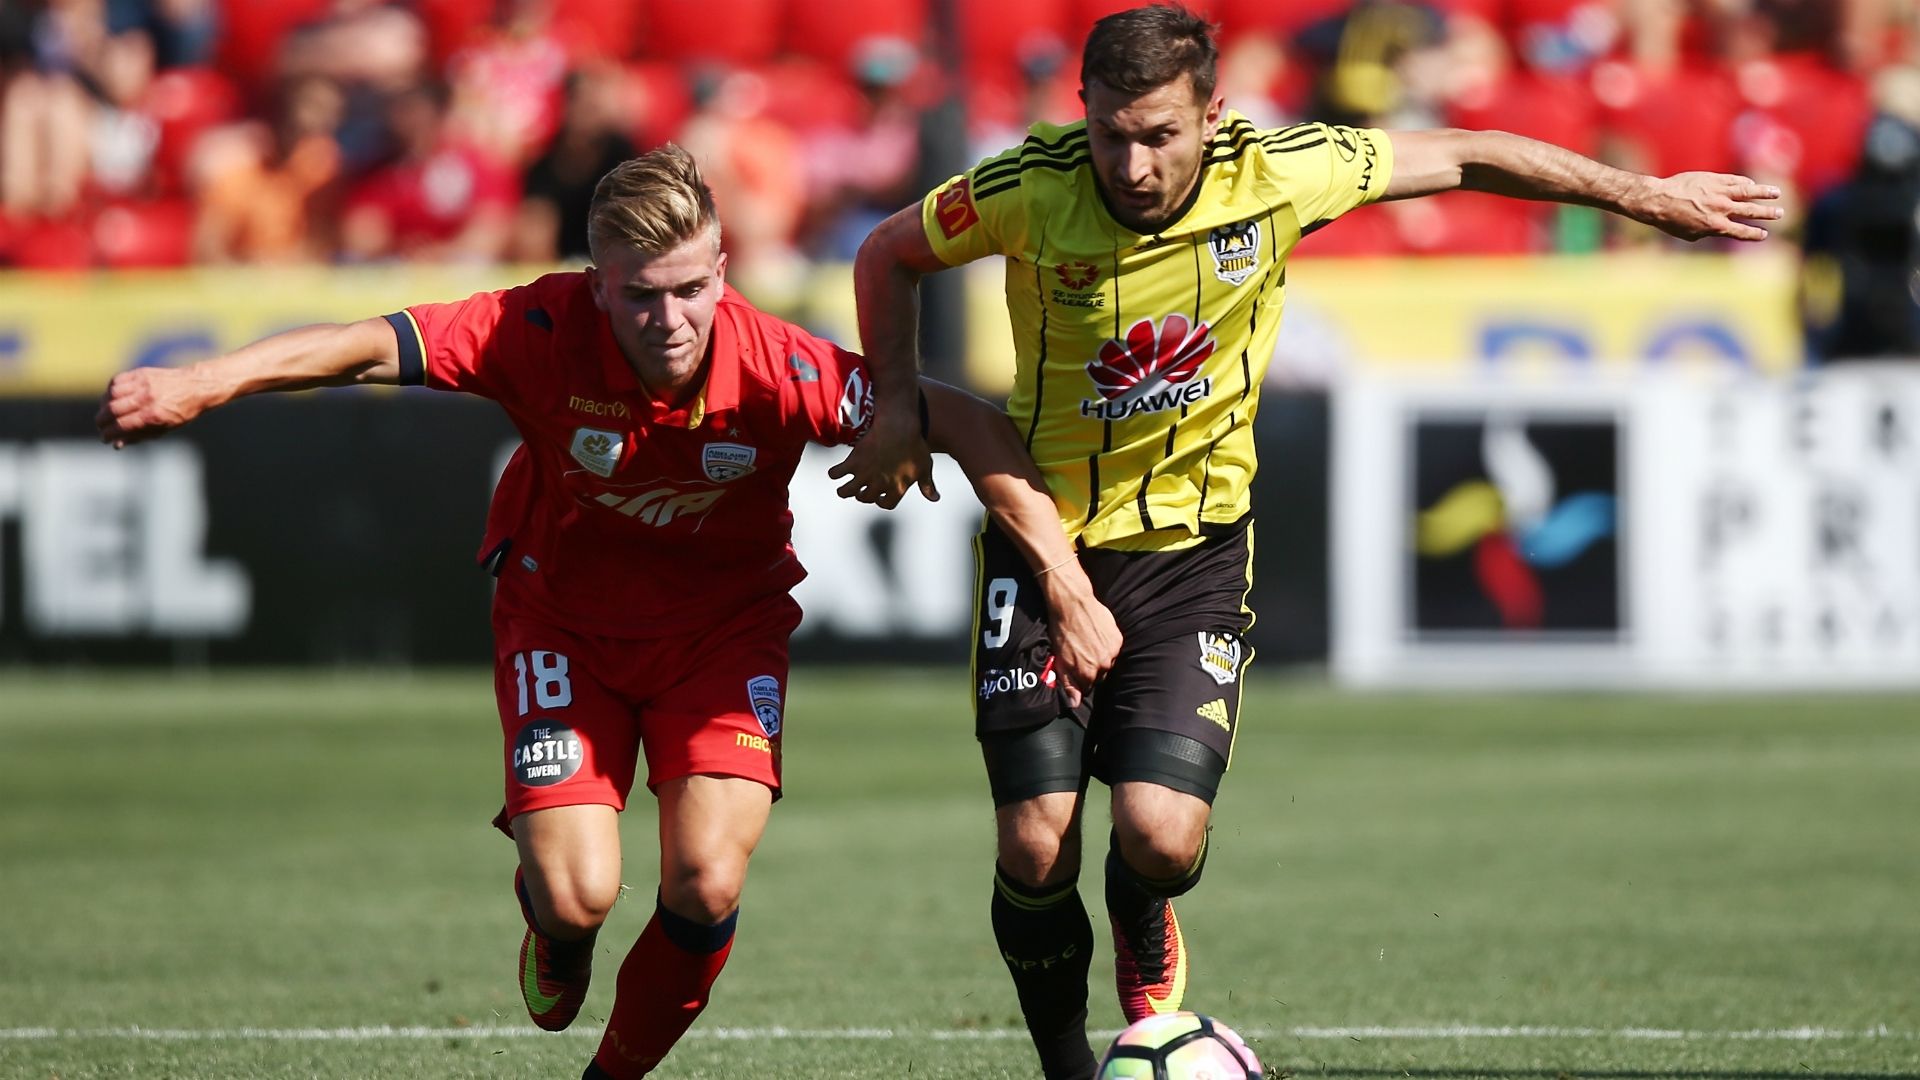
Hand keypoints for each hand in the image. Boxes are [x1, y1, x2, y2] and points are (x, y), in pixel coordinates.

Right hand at [96, 367, 205, 447]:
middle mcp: (146, 399)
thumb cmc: (181, 412)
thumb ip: (139, 436)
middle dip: (101, 421)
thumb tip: (116, 444)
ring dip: (103, 405)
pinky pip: (116, 381)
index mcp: (153, 416)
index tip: (105, 438)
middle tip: (100, 426)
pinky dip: (110, 390)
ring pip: (111, 394)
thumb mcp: (164, 429)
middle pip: (112, 410)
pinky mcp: (140, 373)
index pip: (121, 426)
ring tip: (105, 412)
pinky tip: (112, 398)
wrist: (196, 387)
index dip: (108, 434)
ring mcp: (143, 384)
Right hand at [828, 410, 937, 508]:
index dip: (881, 501)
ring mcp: (865, 475)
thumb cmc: (915, 445)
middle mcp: (880, 485)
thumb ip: (928, 484)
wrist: (899, 426)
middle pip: (865, 498)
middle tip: (860, 490)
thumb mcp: (924, 466)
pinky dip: (834, 474)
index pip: (886, 504)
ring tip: (843, 489)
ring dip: (844, 491)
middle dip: (862, 495)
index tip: (877, 497)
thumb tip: (934, 498)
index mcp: (897, 489)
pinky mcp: (854, 462)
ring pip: (846, 492)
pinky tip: (836, 472)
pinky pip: (836, 473)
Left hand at [1040, 568, 1121, 708]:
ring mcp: (1112, 652)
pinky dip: (1106, 646)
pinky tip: (1095, 637)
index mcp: (1087, 673)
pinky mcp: (1117, 639)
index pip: (1087, 688)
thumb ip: (1069, 684)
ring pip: (1107, 662)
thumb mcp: (1060, 660)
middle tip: (1081, 655)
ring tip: (1088, 644)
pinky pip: (1113, 650)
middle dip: (1091, 669)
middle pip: (1099, 675)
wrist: (1072, 604)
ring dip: (1099, 657)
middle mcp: (1103, 665)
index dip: (1080, 680)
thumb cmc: (1062, 631)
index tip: (1076, 670)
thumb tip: (1075, 703)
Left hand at [1632, 173, 1783, 241]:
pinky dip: (1745, 182)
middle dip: (1767, 213)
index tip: (1764, 234)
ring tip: (1776, 193)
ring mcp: (1719, 192)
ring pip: (1748, 191)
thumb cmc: (1670, 221)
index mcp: (1716, 226)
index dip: (1755, 234)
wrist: (1658, 199)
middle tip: (1780, 213)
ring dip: (1764, 192)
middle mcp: (1721, 209)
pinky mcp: (1714, 179)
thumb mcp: (1689, 234)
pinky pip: (1735, 180)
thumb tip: (1719, 229)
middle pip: (1751, 211)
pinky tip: (1752, 183)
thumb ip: (1708, 232)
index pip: (1742, 231)